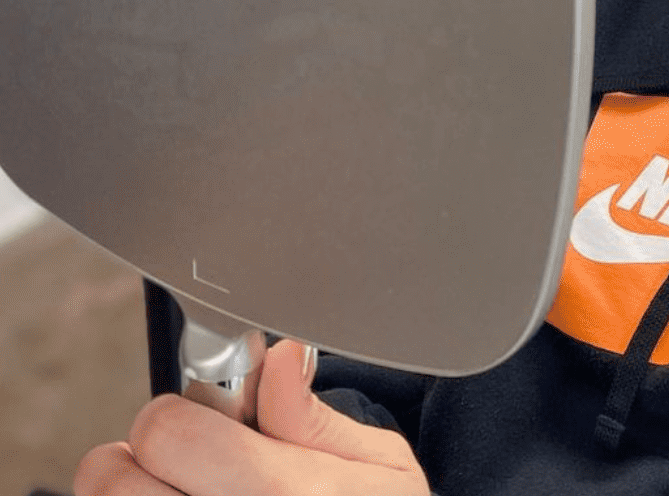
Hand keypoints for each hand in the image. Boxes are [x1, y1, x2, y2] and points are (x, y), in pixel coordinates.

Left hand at [73, 338, 429, 495]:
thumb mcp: (384, 472)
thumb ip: (317, 419)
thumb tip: (279, 359)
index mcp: (278, 494)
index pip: (164, 428)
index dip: (185, 412)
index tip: (209, 421)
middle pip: (110, 479)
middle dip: (142, 458)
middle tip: (186, 461)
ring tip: (186, 490)